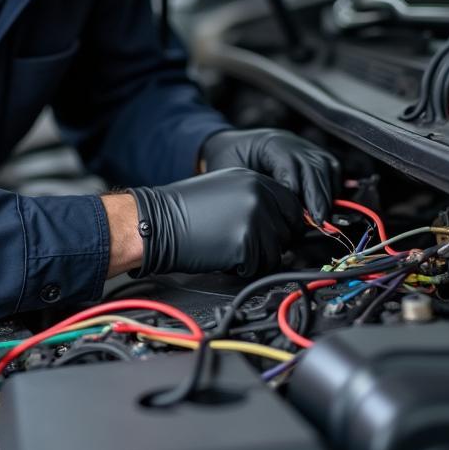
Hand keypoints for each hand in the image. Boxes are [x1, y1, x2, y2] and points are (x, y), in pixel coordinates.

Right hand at [129, 167, 304, 277]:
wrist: (156, 222)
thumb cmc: (183, 210)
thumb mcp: (225, 189)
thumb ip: (256, 200)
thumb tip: (280, 223)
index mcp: (254, 179)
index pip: (292, 206)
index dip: (283, 225)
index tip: (273, 234)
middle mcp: (259, 195)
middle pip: (288, 231)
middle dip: (271, 243)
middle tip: (244, 244)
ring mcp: (254, 218)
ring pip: (276, 252)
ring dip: (256, 258)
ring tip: (229, 248)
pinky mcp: (246, 243)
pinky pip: (259, 267)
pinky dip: (243, 269)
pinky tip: (222, 257)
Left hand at [200, 128, 337, 223]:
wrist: (230, 143)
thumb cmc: (228, 158)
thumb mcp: (231, 173)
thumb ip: (253, 190)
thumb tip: (272, 215)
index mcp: (270, 144)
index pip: (291, 168)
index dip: (298, 193)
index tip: (302, 216)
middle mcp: (290, 141)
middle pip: (314, 167)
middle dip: (319, 197)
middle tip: (320, 222)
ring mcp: (302, 145)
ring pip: (326, 166)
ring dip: (328, 193)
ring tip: (324, 217)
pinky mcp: (310, 152)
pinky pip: (330, 167)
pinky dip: (332, 185)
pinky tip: (327, 203)